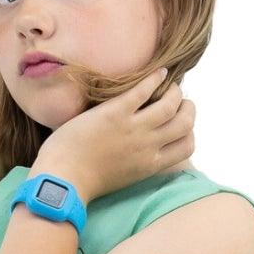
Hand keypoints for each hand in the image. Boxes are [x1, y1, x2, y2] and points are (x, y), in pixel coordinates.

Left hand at [35, 66, 194, 204]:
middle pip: (185, 123)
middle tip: (179, 100)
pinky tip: (159, 72)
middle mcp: (148, 147)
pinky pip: (144, 90)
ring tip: (169, 85)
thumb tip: (147, 151)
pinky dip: (156, 78)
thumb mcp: (124, 178)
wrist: (64, 180)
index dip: (189, 131)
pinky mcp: (115, 113)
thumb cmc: (86, 181)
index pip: (187, 147)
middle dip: (188, 108)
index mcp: (150, 165)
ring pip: (171, 104)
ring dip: (174, 91)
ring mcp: (133, 129)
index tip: (179, 122)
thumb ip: (140, 164)